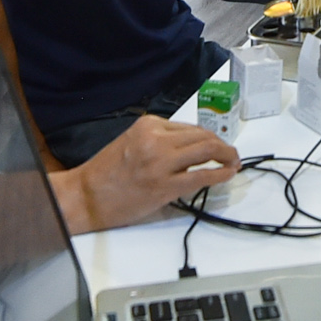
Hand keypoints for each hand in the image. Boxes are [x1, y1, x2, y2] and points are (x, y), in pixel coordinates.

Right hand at [64, 116, 238, 229]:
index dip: (208, 137)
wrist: (86, 196)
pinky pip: (201, 176)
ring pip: (206, 151)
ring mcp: (161, 162)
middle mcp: (156, 139)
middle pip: (202, 136)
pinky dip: (220, 174)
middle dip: (222, 145)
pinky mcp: (164, 186)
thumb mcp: (132, 141)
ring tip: (233, 162)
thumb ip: (159, 140)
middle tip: (231, 154)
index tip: (216, 145)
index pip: (189, 128)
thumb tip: (190, 148)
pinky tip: (227, 174)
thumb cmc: (106, 172)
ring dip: (226, 155)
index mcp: (148, 125)